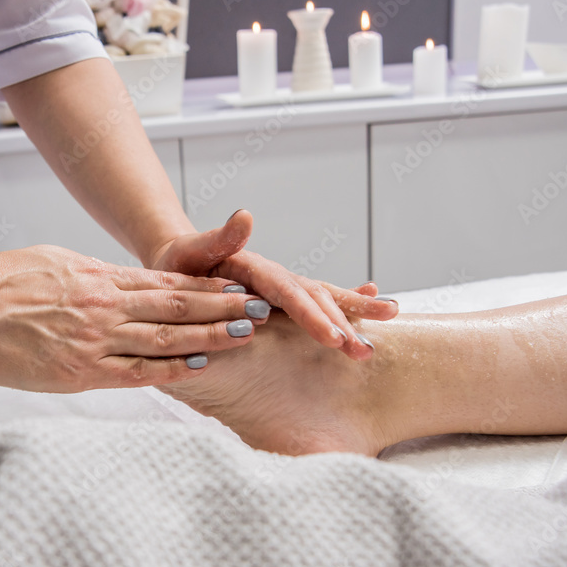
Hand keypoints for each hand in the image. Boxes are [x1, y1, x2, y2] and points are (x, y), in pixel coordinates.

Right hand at [0, 245, 268, 392]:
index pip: (167, 283)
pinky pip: (136, 373)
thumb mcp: (55, 263)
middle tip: (261, 308)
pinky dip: (171, 370)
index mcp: (100, 278)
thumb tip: (121, 285)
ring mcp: (95, 340)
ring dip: (211, 337)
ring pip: (166, 338)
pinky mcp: (79, 371)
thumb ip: (93, 277)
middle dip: (224, 308)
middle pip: (178, 307)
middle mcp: (105, 306)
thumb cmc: (0, 282)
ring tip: (246, 335)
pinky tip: (200, 368)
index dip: (208, 286)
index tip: (239, 286)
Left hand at [149, 210, 397, 359]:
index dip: (312, 316)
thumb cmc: (178, 262)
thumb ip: (218, 238)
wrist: (177, 258)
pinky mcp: (282, 297)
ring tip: (390, 317)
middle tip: (364, 351)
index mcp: (255, 269)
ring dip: (355, 312)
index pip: (288, 294)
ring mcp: (281, 286)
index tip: (334, 338)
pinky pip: (318, 301)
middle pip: (313, 298)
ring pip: (323, 299)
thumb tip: (245, 215)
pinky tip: (377, 305)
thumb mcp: (191, 250)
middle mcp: (275, 276)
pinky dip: (348, 301)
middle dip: (342, 323)